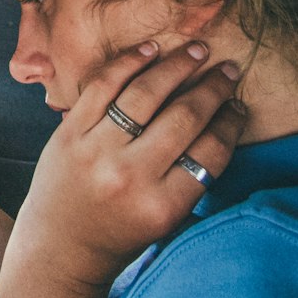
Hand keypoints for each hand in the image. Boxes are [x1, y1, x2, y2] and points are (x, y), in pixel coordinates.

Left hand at [8, 39, 246, 290]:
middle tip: (228, 69)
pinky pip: (103, 85)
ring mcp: (95, 150)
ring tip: (197, 50)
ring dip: (176, 66)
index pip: (209, 152)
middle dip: (212, 88)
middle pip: (183, 117)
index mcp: (162, 206)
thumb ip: (189, 175)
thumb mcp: (165, 217)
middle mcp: (129, 176)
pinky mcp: (69, 131)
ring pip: (144, 93)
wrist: (60, 247)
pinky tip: (151, 50)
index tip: (237, 105)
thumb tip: (218, 116)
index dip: (229, 123)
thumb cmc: (120, 233)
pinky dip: (129, 62)